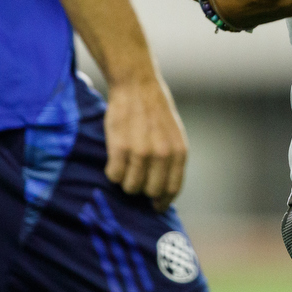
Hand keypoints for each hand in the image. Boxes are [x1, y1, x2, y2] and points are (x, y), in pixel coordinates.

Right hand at [104, 74, 187, 212]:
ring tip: (124, 165)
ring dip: (125, 180)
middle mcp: (162, 154)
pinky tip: (114, 158)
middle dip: (141, 189)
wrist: (137, 85)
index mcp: (178, 151)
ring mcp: (141, 151)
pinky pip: (113, 175)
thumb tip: (163, 191)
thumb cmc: (155, 110)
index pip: (172, 188)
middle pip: (149, 191)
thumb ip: (171, 159)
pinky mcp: (120, 147)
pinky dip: (112, 171)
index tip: (155, 207)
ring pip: (130, 186)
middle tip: (135, 177)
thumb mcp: (173, 134)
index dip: (162, 201)